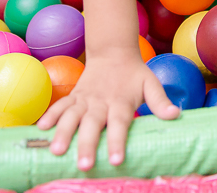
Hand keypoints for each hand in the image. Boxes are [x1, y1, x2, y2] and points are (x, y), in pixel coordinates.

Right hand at [38, 48, 180, 169]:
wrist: (113, 51)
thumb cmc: (134, 74)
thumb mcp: (151, 83)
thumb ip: (160, 101)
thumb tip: (175, 115)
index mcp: (121, 102)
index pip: (120, 124)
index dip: (118, 141)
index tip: (116, 160)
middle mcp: (101, 101)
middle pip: (93, 124)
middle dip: (87, 144)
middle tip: (84, 164)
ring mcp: (85, 99)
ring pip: (71, 116)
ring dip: (63, 132)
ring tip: (56, 151)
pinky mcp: (74, 96)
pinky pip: (60, 105)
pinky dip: (50, 115)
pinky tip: (40, 129)